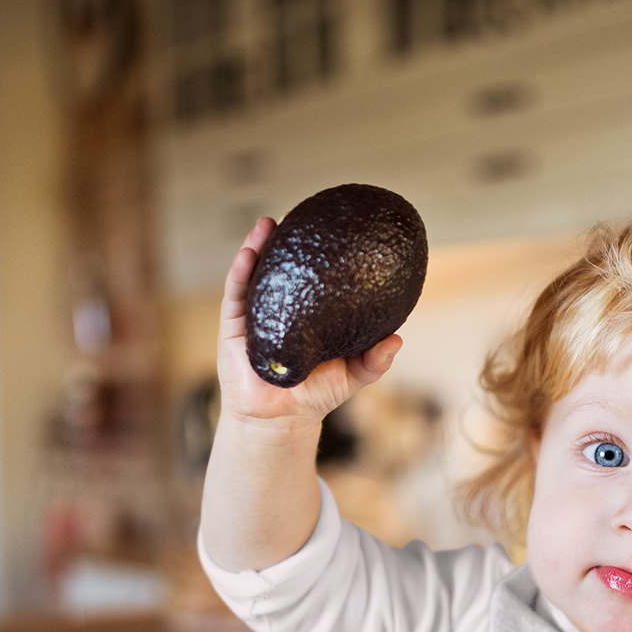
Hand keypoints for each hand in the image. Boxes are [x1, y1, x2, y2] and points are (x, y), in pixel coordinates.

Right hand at [216, 217, 402, 429]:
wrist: (279, 420)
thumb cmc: (316, 395)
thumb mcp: (352, 376)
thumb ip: (374, 360)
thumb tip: (397, 339)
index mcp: (307, 312)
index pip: (313, 275)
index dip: (320, 250)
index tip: (332, 224)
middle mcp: (281, 306)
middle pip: (283, 265)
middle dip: (288, 237)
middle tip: (301, 211)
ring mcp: (255, 313)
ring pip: (256, 272)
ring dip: (260, 244)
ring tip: (269, 222)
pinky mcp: (233, 326)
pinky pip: (236, 293)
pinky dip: (242, 270)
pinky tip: (250, 252)